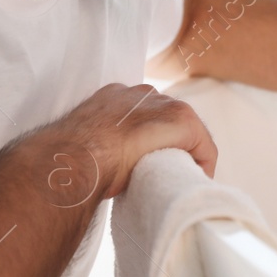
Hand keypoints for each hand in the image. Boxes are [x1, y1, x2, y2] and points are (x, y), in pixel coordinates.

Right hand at [33, 83, 218, 203]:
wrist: (76, 156)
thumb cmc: (72, 158)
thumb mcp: (83, 144)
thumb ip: (95, 145)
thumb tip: (94, 167)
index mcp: (115, 97)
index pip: (143, 116)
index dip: (149, 142)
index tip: (146, 164)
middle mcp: (142, 94)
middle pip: (169, 121)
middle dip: (170, 146)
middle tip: (165, 174)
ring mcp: (164, 104)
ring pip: (189, 132)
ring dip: (186, 155)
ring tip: (177, 180)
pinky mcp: (182, 121)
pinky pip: (204, 146)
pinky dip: (203, 164)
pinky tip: (195, 182)